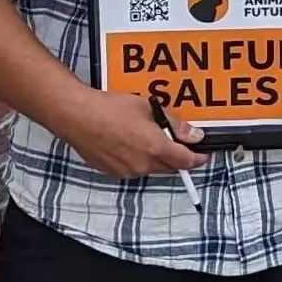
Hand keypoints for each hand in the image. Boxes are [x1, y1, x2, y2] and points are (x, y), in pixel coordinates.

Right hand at [54, 88, 207, 179]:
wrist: (78, 117)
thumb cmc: (111, 109)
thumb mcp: (149, 109)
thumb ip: (175, 125)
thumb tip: (194, 136)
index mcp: (156, 148)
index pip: (186, 162)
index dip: (198, 159)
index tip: (203, 155)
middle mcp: (143, 165)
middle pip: (170, 167)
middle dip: (177, 158)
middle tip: (177, 144)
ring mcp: (127, 171)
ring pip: (151, 169)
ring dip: (156, 158)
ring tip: (149, 139)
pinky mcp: (112, 172)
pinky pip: (134, 169)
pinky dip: (139, 159)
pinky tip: (131, 144)